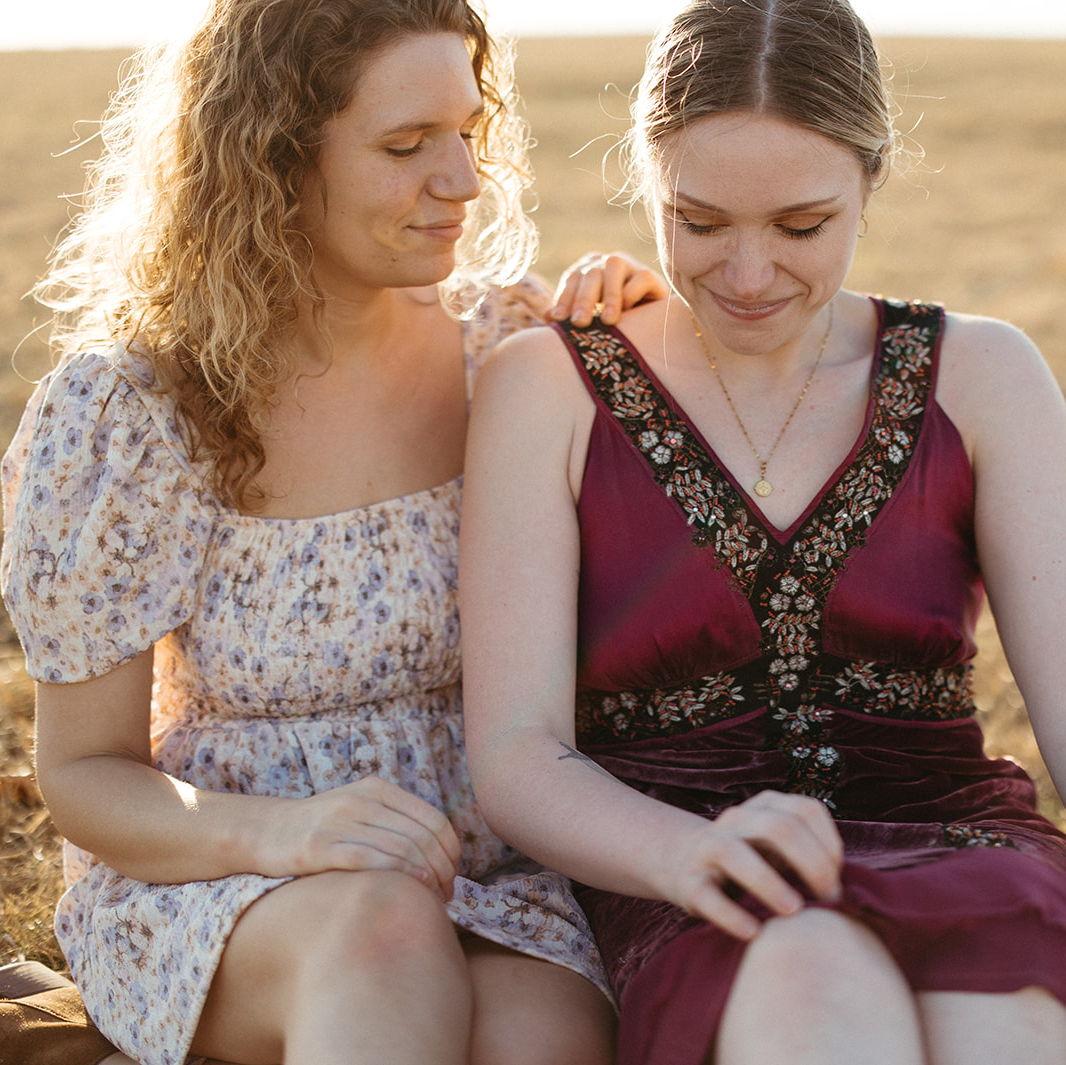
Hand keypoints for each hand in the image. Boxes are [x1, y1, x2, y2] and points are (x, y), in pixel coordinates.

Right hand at [258, 776, 461, 900]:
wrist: (266, 831)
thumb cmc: (322, 829)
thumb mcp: (361, 811)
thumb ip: (396, 824)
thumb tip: (442, 857)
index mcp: (378, 789)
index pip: (434, 820)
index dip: (451, 852)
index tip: (453, 877)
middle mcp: (362, 800)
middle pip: (422, 838)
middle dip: (443, 871)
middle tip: (446, 895)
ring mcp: (340, 821)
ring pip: (402, 849)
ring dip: (426, 880)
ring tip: (431, 901)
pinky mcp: (319, 846)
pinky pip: (370, 861)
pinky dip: (398, 877)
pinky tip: (409, 892)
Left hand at [551, 251, 667, 326]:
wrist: (651, 323)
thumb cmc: (614, 322)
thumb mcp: (591, 318)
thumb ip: (570, 315)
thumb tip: (548, 316)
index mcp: (588, 270)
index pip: (572, 279)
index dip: (564, 298)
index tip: (557, 319)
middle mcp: (606, 263)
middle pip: (591, 274)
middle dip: (584, 299)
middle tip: (580, 323)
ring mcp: (629, 265)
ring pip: (614, 268)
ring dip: (609, 295)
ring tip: (607, 321)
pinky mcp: (649, 275)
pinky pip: (640, 278)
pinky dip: (631, 294)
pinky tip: (628, 312)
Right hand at [657, 791, 843, 940]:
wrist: (689, 866)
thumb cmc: (756, 863)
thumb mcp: (782, 849)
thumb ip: (811, 857)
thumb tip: (847, 891)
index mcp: (766, 806)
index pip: (806, 810)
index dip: (829, 845)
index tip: (838, 881)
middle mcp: (737, 819)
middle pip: (778, 827)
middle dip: (811, 864)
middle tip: (828, 901)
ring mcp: (709, 847)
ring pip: (734, 854)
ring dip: (769, 883)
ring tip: (793, 913)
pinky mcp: (689, 881)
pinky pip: (709, 895)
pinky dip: (732, 915)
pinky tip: (755, 933)